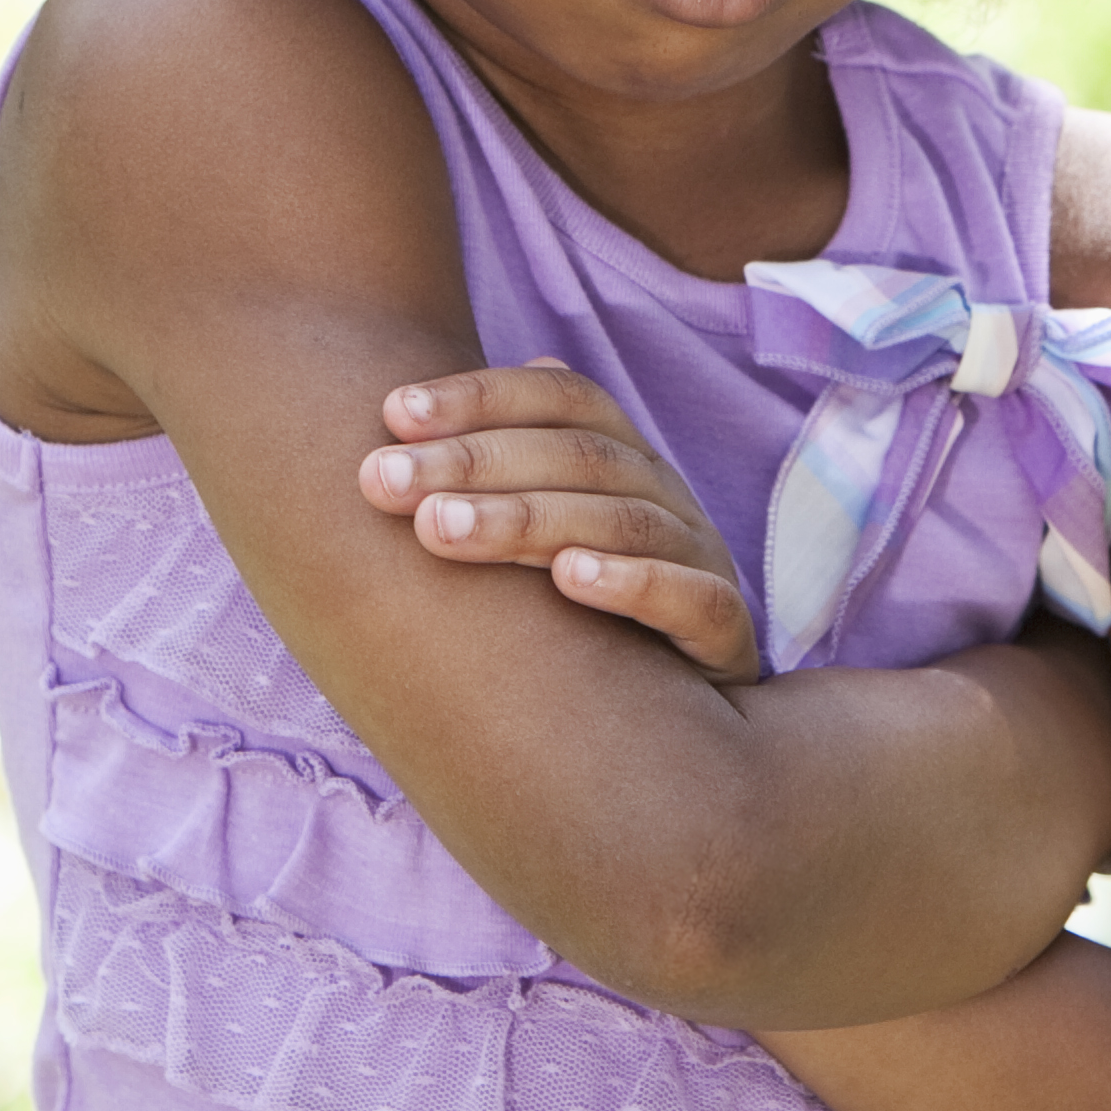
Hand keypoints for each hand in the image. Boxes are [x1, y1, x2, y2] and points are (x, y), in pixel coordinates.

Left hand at [361, 364, 760, 679]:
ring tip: (441, 529)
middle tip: (384, 481)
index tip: (390, 413)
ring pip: (624, 520)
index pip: (562, 396)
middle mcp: (666, 495)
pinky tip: (568, 578)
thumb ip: (491, 477)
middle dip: (475, 461)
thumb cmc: (588, 612)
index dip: (480, 395)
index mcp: (625, 458)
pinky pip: (693, 598)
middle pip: (579, 454)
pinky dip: (633, 581)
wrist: (684, 715)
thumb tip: (401, 413)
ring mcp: (702, 559)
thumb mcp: (543, 534)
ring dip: (528, 519)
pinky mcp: (725, 634)